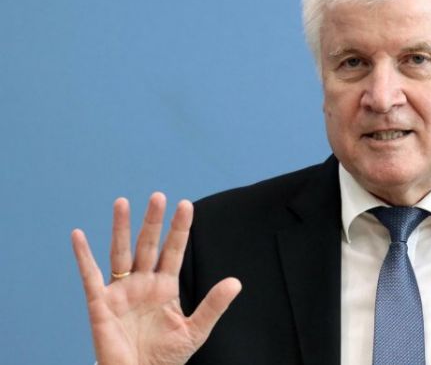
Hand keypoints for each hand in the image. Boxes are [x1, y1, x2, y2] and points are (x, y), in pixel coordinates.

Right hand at [72, 192, 241, 364]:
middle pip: (148, 245)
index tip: (186, 205)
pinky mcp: (100, 304)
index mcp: (166, 287)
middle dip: (153, 221)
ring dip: (121, 228)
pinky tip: (78, 235)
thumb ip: (214, 305)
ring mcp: (121, 291)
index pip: (173, 251)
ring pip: (120, 253)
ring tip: (123, 202)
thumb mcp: (195, 331)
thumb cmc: (165, 358)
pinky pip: (89, 276)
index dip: (179, 229)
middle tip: (159, 196)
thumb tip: (236, 282)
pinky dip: (83, 256)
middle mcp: (143, 283)